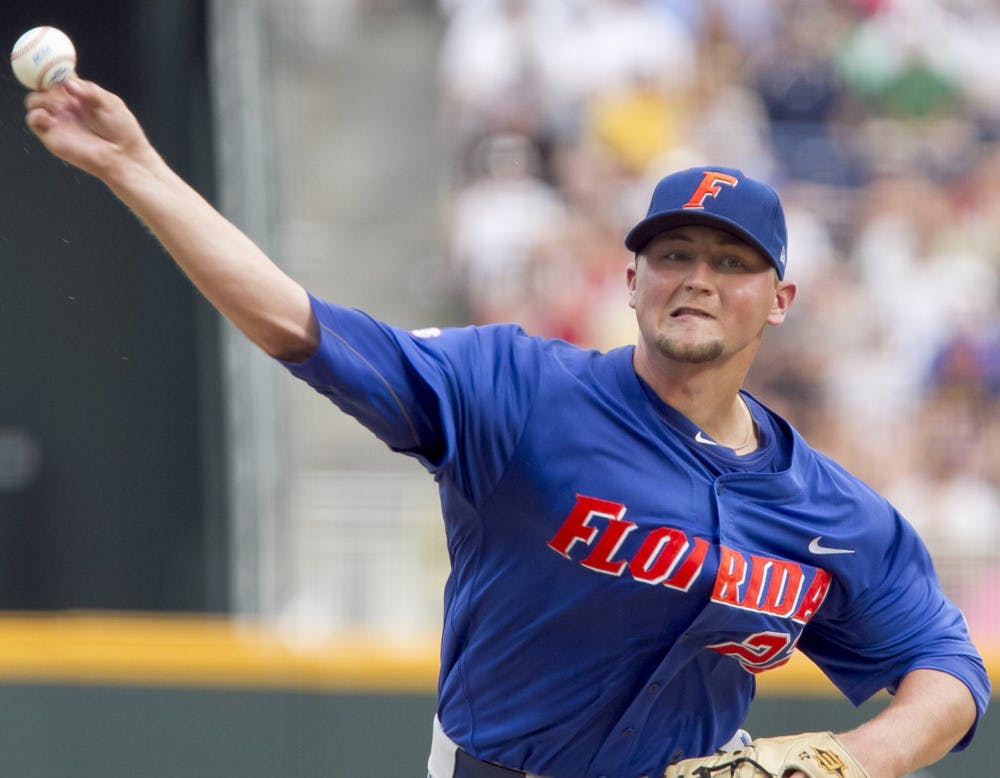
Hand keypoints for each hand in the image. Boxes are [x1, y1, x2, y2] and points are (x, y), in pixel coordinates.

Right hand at [24, 78, 154, 180]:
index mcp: (80, 95)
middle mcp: (65, 105)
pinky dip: (36, 114)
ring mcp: (57, 120)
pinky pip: (33, 119)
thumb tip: (67, 82)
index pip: (59, 74)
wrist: (124, 156)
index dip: (53, 65)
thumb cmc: (122, 130)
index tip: (52, 58)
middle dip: (41, 79)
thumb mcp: (110, 103)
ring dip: (42, 97)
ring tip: (61, 106)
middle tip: (50, 80)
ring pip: (34, 99)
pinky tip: (52, 118)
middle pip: (42, 84)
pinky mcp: (52, 136)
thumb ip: (89, 91)